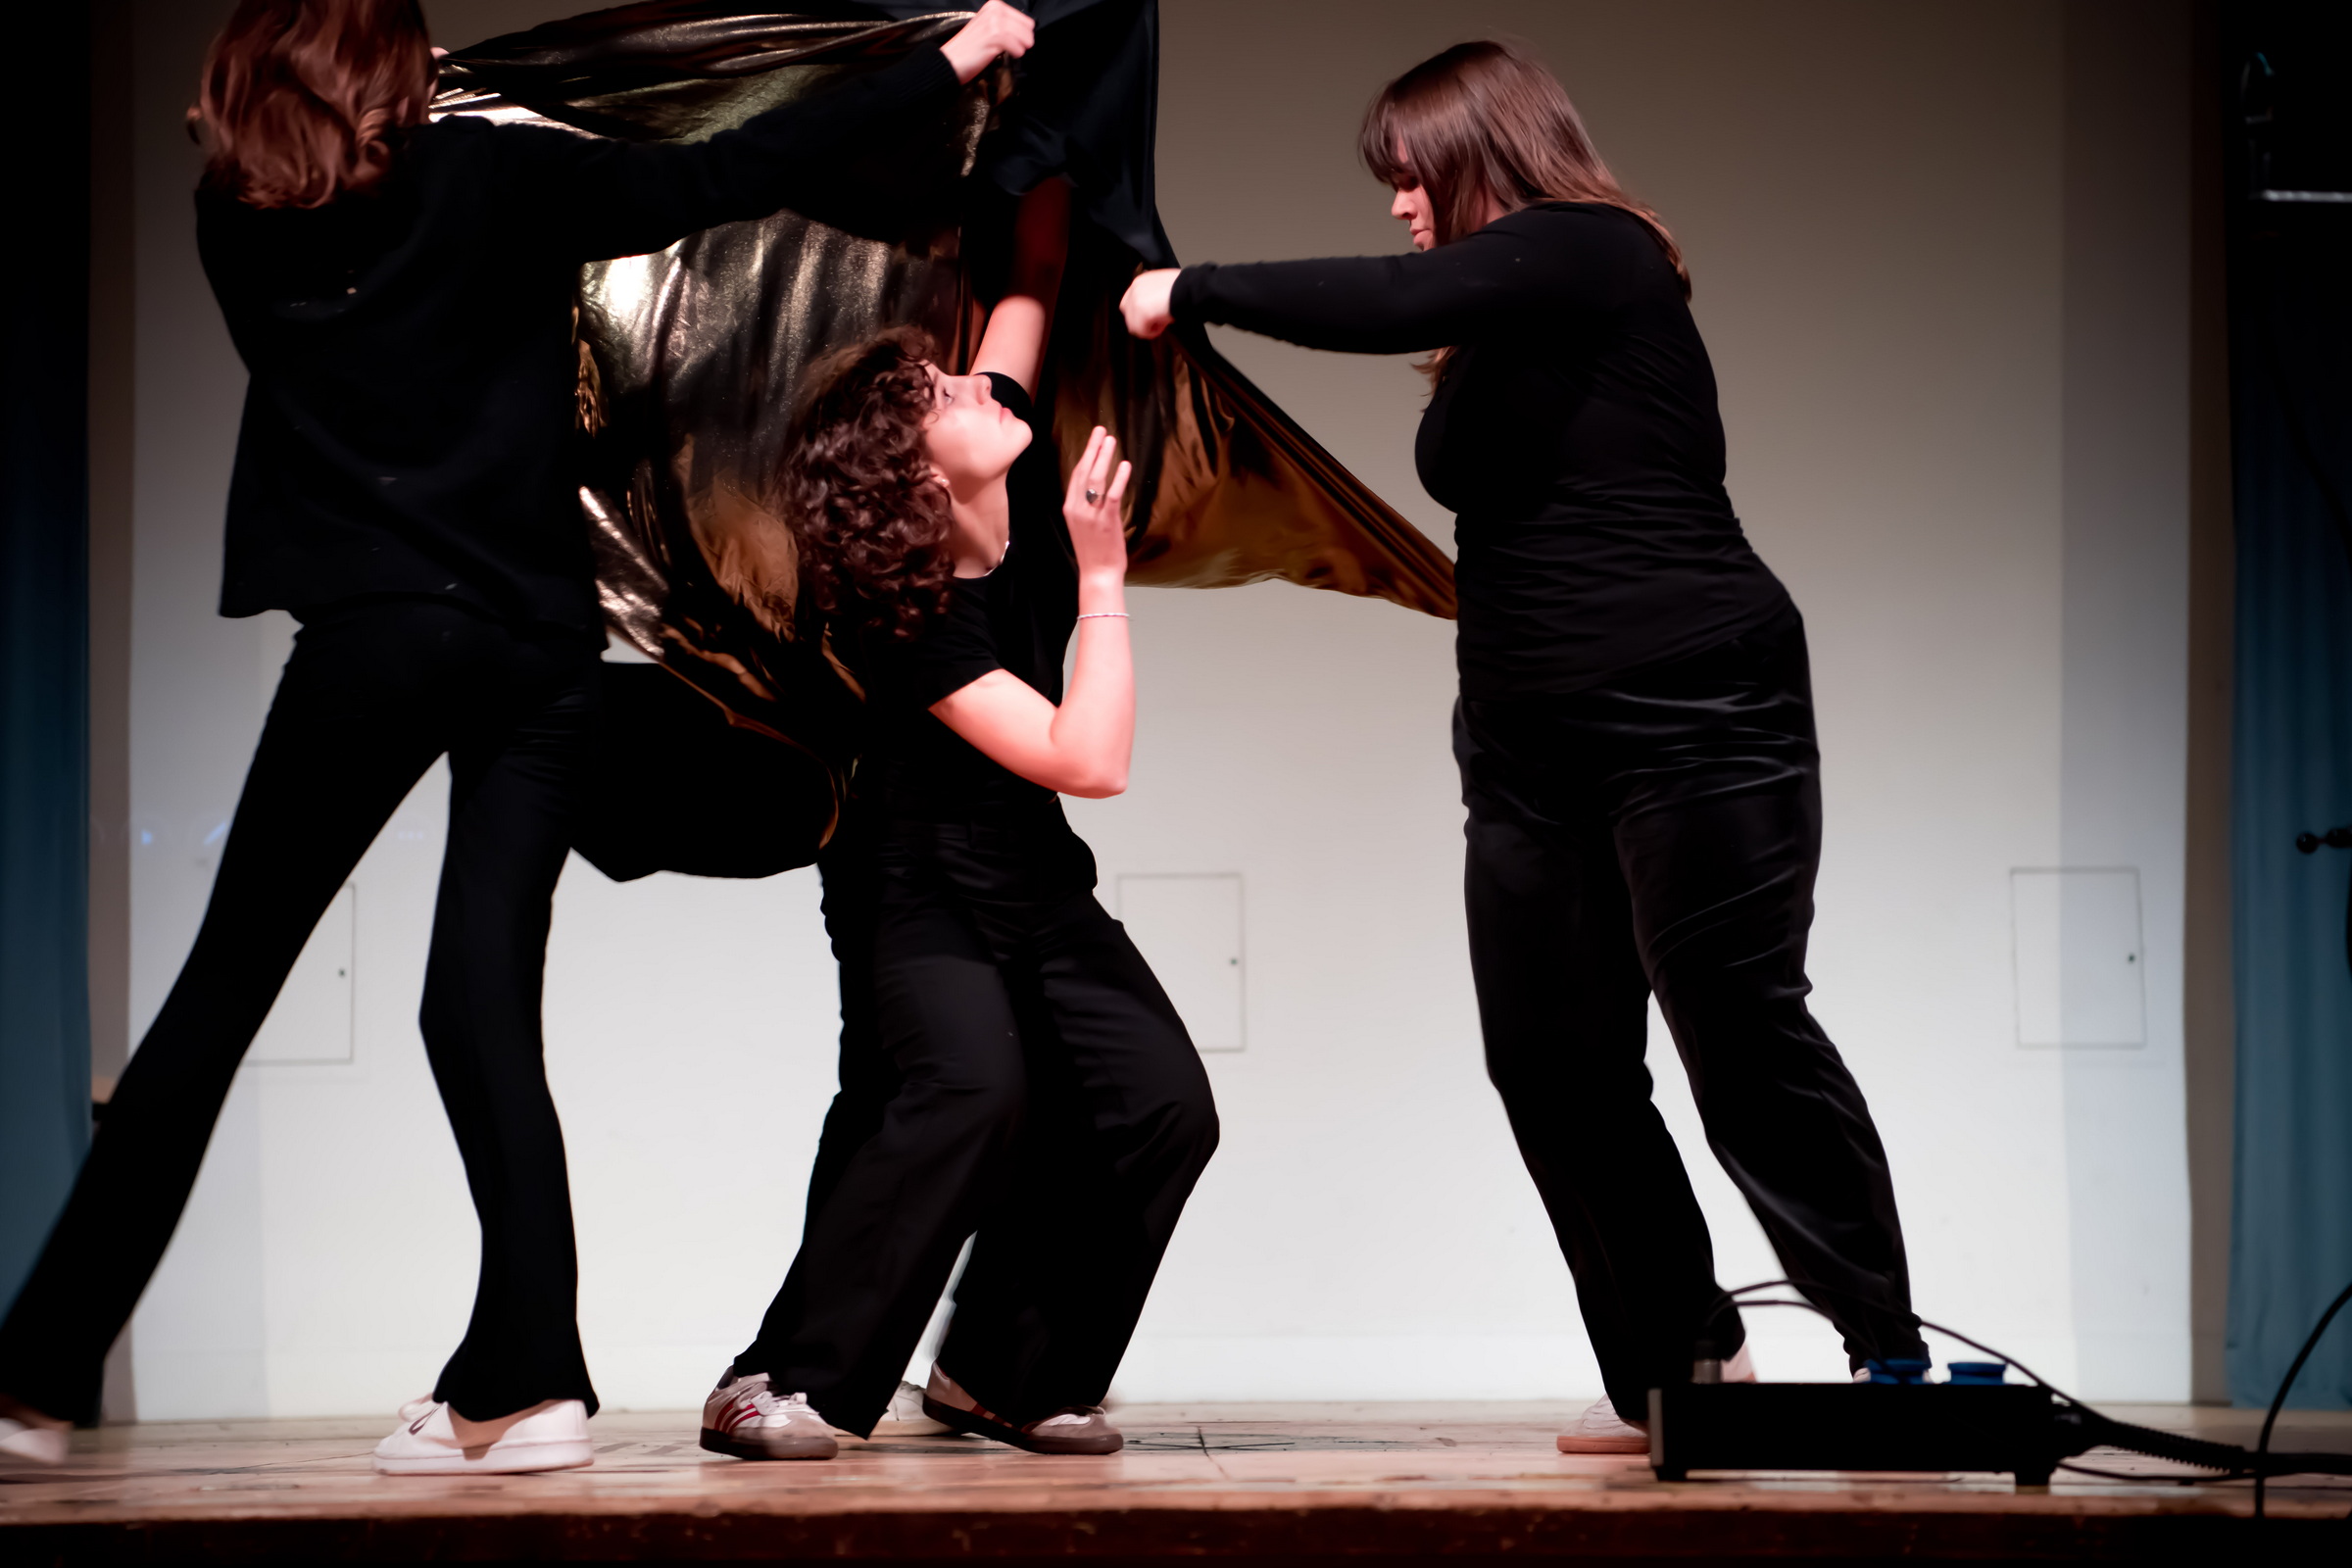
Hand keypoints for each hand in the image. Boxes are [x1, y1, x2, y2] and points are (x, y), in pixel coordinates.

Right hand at [941, 1, 1033, 83]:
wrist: (951, 60)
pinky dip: (1016, 53)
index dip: (1023, 33)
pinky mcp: (994, 36)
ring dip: (1020, 48)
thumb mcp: (987, 27)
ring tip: (1010, 52)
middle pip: (1028, 28)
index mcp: (994, 6)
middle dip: (1024, 40)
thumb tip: (1025, 33)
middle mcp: (995, 10)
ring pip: (1025, 36)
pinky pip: (1018, 46)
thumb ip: (1004, 24)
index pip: (1025, 19)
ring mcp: (994, 22)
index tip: (1015, 42)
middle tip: (1012, 48)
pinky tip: (1008, 55)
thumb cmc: (969, 48)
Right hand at [1063, 426, 1131, 578]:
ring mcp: (1091, 515)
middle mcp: (1078, 509)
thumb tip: (1098, 489)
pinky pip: (1112, 495)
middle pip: (1084, 472)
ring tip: (1111, 441)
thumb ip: (1088, 506)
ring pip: (1096, 479)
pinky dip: (1118, 479)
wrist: (1097, 573)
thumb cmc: (1094, 551)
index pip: (1076, 475)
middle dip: (1093, 449)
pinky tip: (1124, 466)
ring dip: (1104, 458)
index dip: (1085, 455)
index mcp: (1071, 508)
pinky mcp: (1106, 521)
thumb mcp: (1084, 525)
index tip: (1093, 440)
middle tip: (1101, 430)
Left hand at [1120, 269, 1178, 338]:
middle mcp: (1135, 289)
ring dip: (1148, 328)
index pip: (1130, 302)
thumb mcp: (1164, 287)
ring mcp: (1136, 301)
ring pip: (1133, 325)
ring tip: (1162, 323)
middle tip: (1157, 322)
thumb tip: (1153, 309)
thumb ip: (1154, 295)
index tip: (1152, 317)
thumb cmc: (1183, 289)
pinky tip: (1163, 326)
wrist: (1189, 290)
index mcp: (1140, 281)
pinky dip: (1152, 332)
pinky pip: (1142, 331)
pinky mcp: (1141, 313)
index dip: (1140, 313)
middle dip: (1141, 322)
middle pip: (1128, 315)